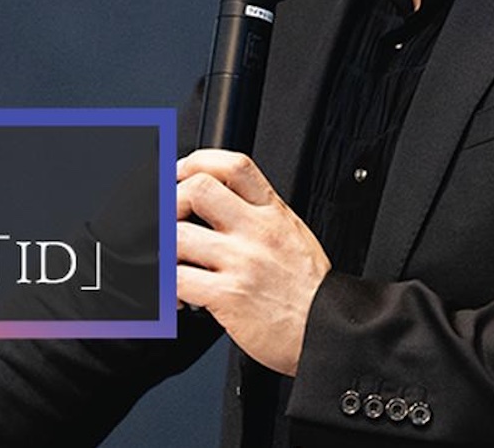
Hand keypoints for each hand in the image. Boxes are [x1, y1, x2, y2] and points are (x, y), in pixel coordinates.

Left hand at [175, 149, 331, 375]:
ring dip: (165, 250)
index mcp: (273, 212)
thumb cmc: (309, 289)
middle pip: (197, 190)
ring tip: (173, 262)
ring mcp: (242, 262)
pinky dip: (168, 288)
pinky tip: (178, 296)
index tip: (180, 174)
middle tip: (169, 221)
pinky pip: (178, 280)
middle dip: (172, 202)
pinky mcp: (229, 296)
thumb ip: (258, 214)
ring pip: (178, 236)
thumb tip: (217, 201)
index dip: (197, 162)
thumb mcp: (292, 234)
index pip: (234, 165)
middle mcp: (257, 232)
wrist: (327, 331)